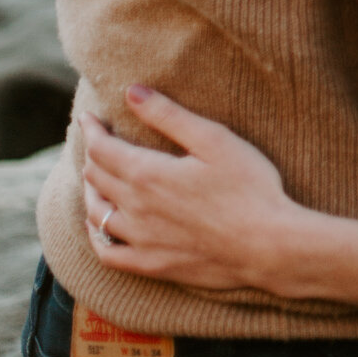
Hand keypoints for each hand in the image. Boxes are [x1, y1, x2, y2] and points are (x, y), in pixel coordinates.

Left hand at [81, 87, 303, 291]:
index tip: (89, 118)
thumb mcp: (213, 139)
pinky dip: (96, 236)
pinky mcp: (152, 265)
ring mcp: (141, 240)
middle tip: (98, 141)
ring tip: (96, 177)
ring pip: (96, 214)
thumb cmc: (249, 186)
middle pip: (96, 178)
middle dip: (93, 155)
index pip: (102, 148)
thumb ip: (168, 115)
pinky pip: (108, 254)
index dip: (92, 130)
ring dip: (91, 191)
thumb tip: (131, 91)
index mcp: (148, 173)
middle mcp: (135, 208)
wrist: (268, 244)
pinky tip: (100, 226)